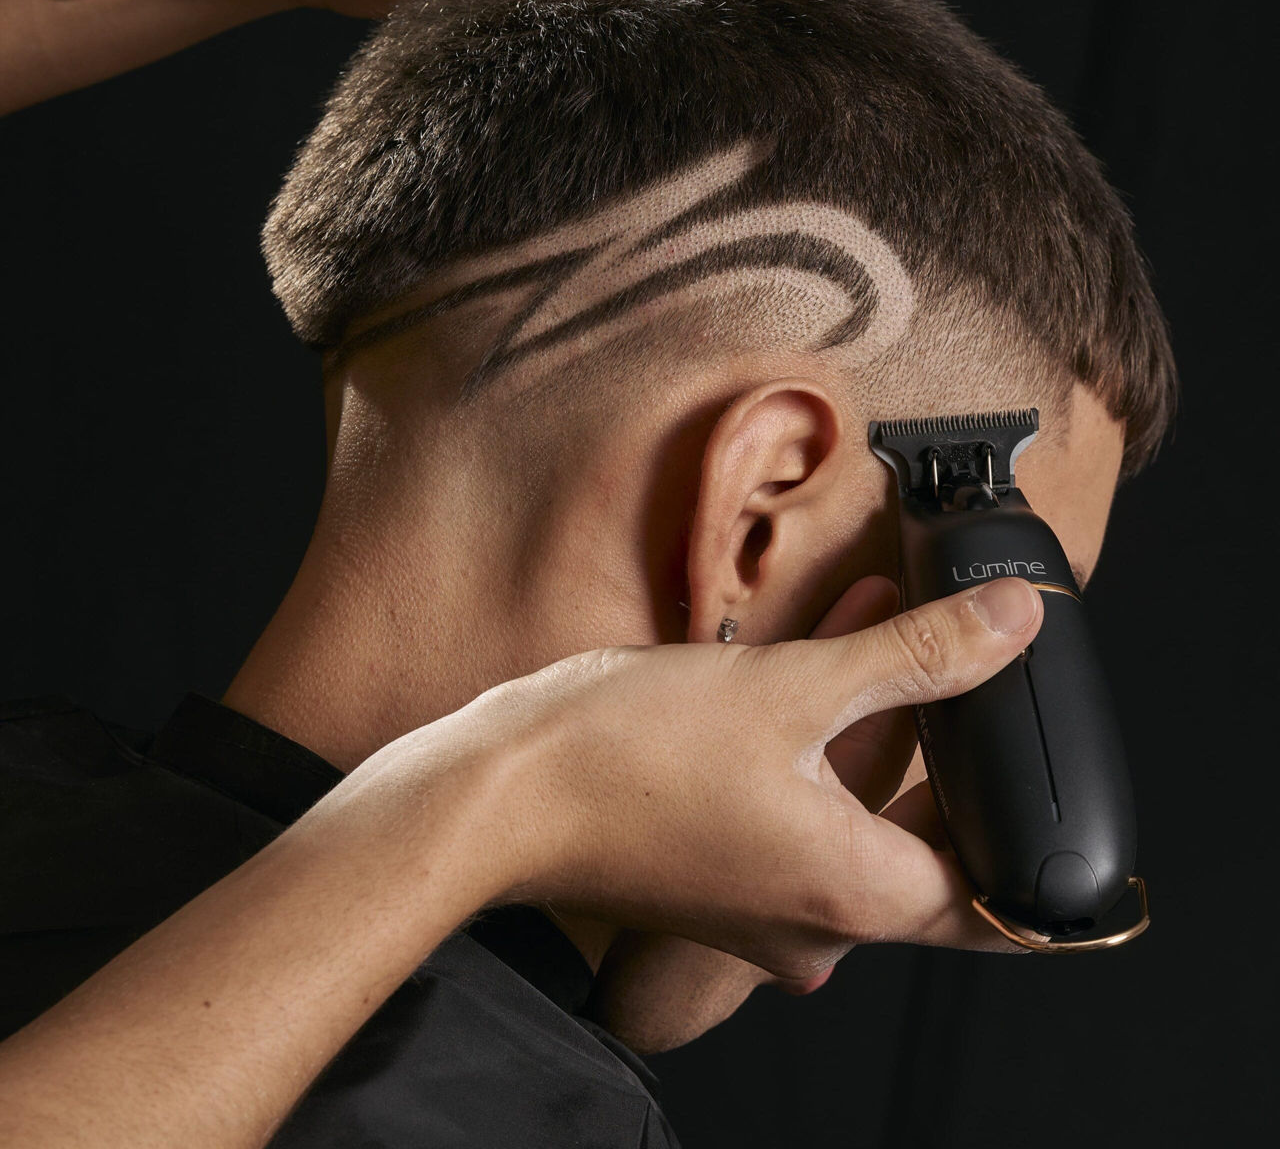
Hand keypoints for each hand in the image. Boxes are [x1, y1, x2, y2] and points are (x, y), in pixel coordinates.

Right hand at [478, 575, 1042, 980]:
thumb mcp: (794, 691)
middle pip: (927, 838)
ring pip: (858, 807)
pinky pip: (800, 802)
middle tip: (968, 665)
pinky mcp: (720, 866)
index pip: (997, 890)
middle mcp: (817, 918)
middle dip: (949, 738)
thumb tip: (1010, 625)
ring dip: (881, 718)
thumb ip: (916, 658)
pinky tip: (827, 646)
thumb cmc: (625, 759)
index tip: (1042, 769)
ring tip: (897, 621)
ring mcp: (763, 898)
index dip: (1028, 824)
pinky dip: (822, 736)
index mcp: (856, 895)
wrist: (496, 793)